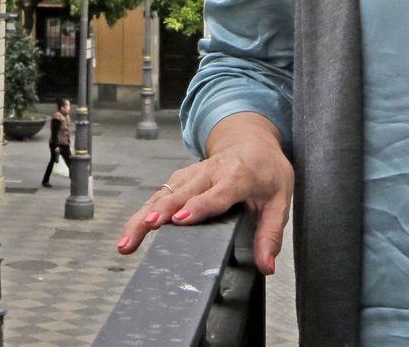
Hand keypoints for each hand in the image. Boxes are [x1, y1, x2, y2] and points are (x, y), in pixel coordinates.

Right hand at [114, 112, 292, 275]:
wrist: (251, 142)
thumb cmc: (267, 171)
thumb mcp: (280, 200)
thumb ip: (270, 234)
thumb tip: (267, 265)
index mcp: (238, 176)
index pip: (216, 193)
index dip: (198, 206)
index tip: (179, 219)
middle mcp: (211, 172)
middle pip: (181, 193)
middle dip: (160, 211)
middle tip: (144, 227)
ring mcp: (192, 173)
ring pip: (164, 193)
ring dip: (143, 215)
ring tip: (127, 240)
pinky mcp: (181, 178)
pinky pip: (160, 194)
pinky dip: (143, 210)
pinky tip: (131, 230)